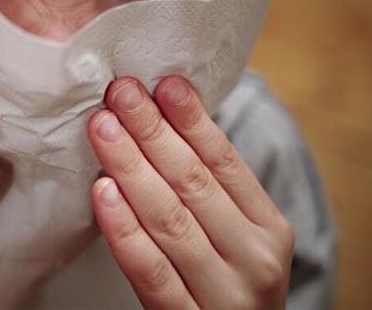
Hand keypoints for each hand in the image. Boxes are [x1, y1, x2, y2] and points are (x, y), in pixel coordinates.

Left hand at [87, 76, 293, 309]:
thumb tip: (163, 118)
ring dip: (131, 167)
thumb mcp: (238, 237)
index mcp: (269, 227)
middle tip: (119, 91)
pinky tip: (103, 192)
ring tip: (103, 127)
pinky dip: (124, 229)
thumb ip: (209, 191)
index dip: (191, 120)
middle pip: (193, 183)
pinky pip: (150, 271)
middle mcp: (254, 258)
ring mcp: (223, 294)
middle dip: (152, 131)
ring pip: (170, 220)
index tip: (162, 82)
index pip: (225, 162)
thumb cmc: (228, 282)